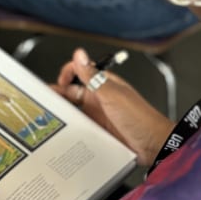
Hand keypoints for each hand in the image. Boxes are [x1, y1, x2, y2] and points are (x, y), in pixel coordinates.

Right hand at [51, 48, 173, 165]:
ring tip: (51, 115)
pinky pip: (78, 125)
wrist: (153, 144)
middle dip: (59, 94)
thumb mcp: (112, 94)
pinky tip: (64, 128)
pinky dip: (69, 126)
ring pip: (73, 109)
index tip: (59, 83)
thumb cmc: (140, 117)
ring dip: (63, 111)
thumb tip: (80, 55)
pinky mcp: (96, 129)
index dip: (67, 73)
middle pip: (72, 91)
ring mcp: (97, 114)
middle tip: (47, 101)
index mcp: (104, 84)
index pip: (80, 71)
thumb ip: (92, 75)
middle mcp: (99, 97)